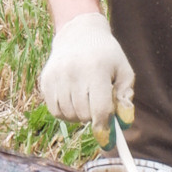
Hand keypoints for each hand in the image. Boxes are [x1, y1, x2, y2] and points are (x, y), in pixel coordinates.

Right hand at [39, 10, 134, 125]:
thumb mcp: (123, 71)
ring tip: (85, 100)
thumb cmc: (107, 56)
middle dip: (93, 116)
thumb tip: (124, 123)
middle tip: (97, 104)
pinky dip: (65, 112)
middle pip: (83, 115)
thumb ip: (125, 98)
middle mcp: (73, 73)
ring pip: (68, 115)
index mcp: (96, 69)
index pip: (100, 109)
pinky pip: (55, 111)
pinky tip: (73, 100)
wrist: (79, 33)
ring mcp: (56, 77)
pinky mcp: (45, 81)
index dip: (105, 127)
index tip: (108, 138)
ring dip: (79, 115)